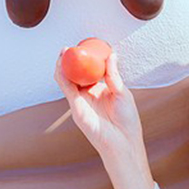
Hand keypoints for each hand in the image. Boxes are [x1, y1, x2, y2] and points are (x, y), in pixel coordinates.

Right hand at [54, 51, 153, 188]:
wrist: (123, 142)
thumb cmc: (127, 121)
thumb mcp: (123, 93)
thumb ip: (114, 75)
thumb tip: (112, 55)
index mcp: (101, 91)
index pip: (90, 72)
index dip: (86, 60)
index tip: (87, 46)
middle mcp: (89, 95)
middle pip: (76, 74)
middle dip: (71, 60)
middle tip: (72, 46)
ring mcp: (81, 101)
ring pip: (67, 79)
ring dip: (63, 65)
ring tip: (64, 51)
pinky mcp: (75, 107)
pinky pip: (66, 88)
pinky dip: (62, 75)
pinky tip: (61, 64)